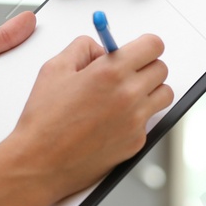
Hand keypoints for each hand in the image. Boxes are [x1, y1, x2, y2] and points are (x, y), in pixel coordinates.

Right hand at [2, 33, 172, 201]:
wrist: (41, 161)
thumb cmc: (44, 120)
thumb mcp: (55, 68)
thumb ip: (83, 48)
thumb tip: (102, 48)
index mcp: (111, 73)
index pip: (153, 45)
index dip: (145, 45)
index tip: (139, 49)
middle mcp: (129, 96)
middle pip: (162, 69)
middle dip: (146, 66)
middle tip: (127, 72)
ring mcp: (136, 121)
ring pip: (164, 95)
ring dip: (150, 90)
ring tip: (124, 95)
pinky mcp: (137, 142)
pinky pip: (149, 121)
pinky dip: (137, 117)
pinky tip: (113, 119)